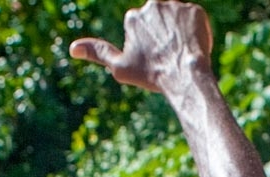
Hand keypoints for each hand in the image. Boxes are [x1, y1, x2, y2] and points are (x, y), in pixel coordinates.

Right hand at [70, 1, 213, 95]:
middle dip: (163, 37)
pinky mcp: (196, 11)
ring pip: (177, 20)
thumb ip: (99, 53)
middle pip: (159, 21)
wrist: (185, 75)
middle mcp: (152, 5)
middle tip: (169, 57)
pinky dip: (195, 33)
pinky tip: (193, 48)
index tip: (154, 60)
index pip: (142, 30)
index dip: (148, 47)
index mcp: (133, 17)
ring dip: (179, 34)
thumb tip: (73, 48)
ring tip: (181, 54)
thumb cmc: (152, 75)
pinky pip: (195, 20)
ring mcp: (176, 6)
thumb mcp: (120, 68)